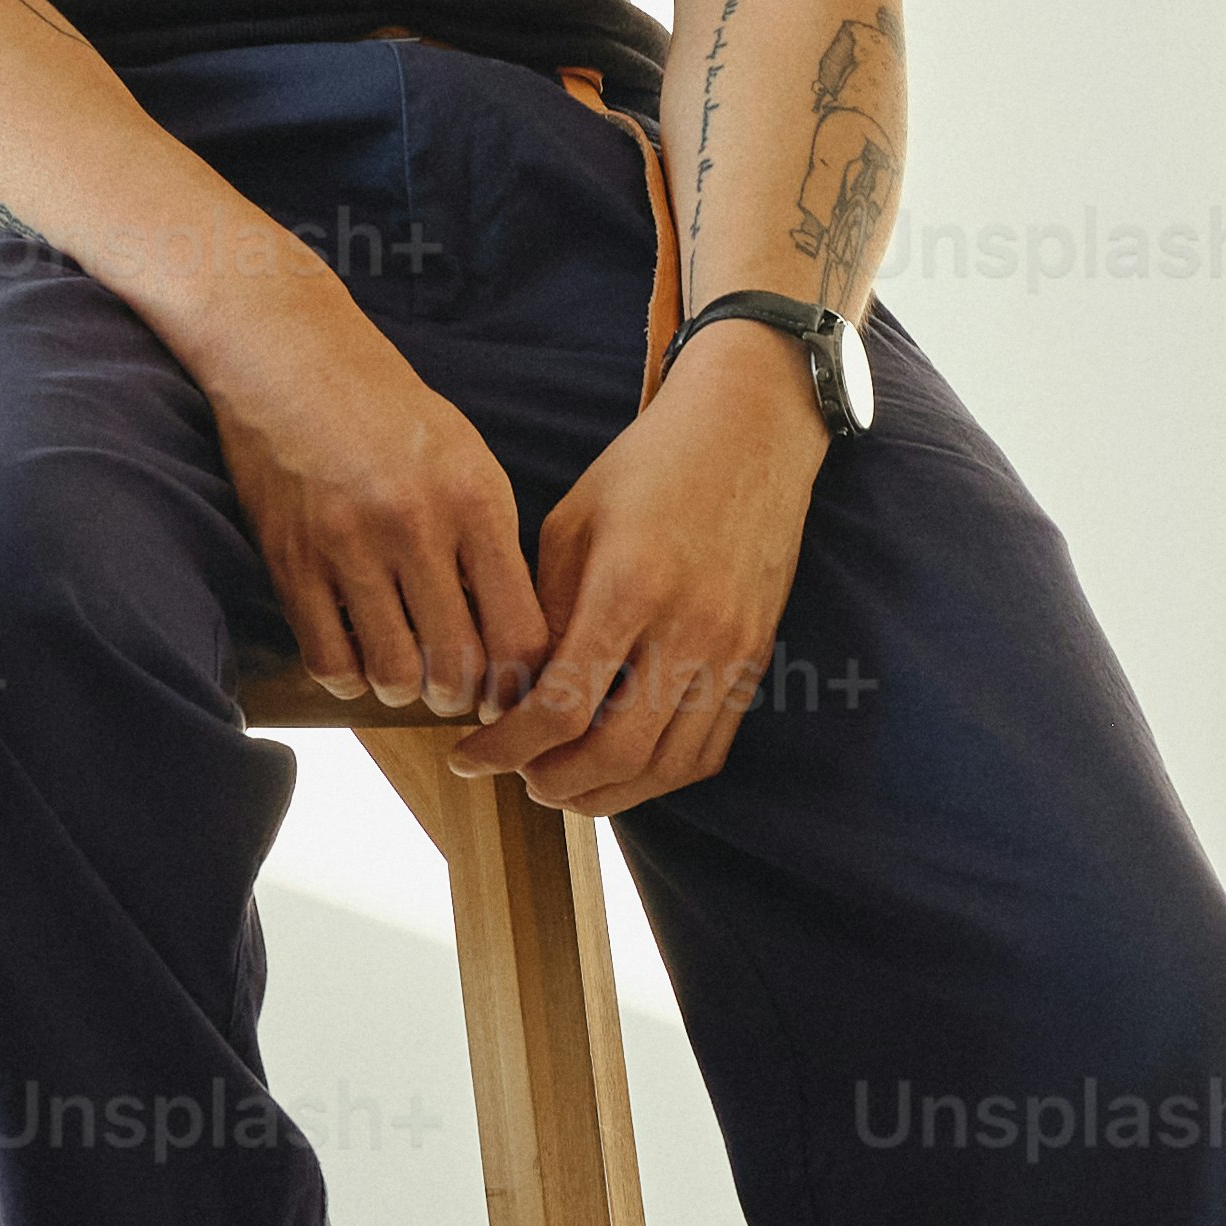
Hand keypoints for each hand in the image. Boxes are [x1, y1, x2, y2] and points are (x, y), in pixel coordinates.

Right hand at [205, 314, 547, 716]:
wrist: (295, 360)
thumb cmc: (393, 414)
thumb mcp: (469, 461)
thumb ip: (493, 543)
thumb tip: (516, 638)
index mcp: (475, 501)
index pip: (520, 631)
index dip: (522, 681)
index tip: (515, 690)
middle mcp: (416, 527)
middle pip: (459, 665)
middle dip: (465, 697)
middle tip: (461, 693)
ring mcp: (349, 546)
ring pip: (393, 674)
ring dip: (405, 692)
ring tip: (409, 675)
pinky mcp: (292, 561)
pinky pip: (329, 660)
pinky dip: (349, 681)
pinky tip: (359, 663)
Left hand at [454, 332, 824, 813]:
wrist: (751, 432)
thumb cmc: (650, 467)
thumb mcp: (572, 523)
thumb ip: (543, 613)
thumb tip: (508, 694)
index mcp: (630, 587)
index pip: (559, 708)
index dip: (504, 748)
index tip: (469, 754)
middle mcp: (689, 629)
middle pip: (614, 755)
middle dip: (550, 782)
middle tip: (514, 774)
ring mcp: (731, 650)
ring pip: (665, 768)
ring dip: (604, 793)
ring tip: (559, 783)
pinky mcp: (755, 658)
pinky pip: (708, 751)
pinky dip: (658, 777)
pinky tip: (619, 767)